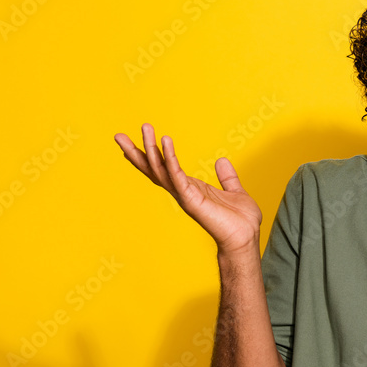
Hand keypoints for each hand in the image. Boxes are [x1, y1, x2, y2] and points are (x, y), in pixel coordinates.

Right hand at [114, 124, 262, 254]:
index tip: (136, 140)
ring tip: (146, 128)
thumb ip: (227, 177)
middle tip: (119, 135)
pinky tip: (165, 142)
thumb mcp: (234, 191)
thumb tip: (221, 161)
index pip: (164, 169)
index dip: (150, 155)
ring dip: (151, 149)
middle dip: (137, 152)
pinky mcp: (192, 200)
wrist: (246, 239)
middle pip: (153, 169)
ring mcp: (185, 196)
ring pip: (161, 170)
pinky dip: (171, 159)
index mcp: (191, 188)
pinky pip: (177, 176)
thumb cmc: (241, 221)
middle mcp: (183, 192)